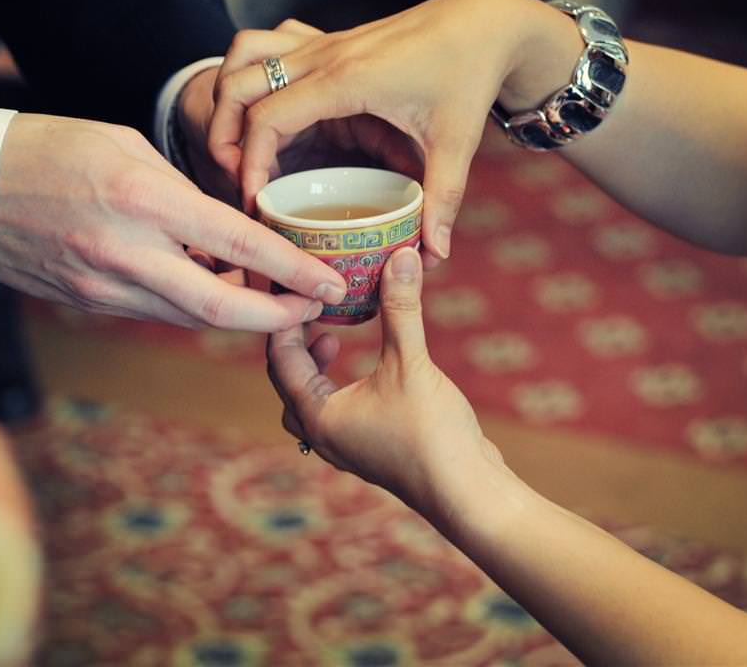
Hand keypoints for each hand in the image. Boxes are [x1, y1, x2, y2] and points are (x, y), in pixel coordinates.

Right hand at [0, 113, 346, 331]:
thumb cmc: (52, 148)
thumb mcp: (128, 148)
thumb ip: (186, 193)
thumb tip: (232, 231)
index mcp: (144, 201)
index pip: (239, 247)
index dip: (294, 272)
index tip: (331, 282)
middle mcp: (127, 255)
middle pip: (222, 311)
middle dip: (280, 318)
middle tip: (317, 308)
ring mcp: (104, 288)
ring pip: (192, 320)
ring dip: (241, 316)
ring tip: (279, 298)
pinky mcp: (90, 304)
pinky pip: (160, 314)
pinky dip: (196, 307)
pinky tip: (220, 291)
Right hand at [209, 0, 564, 264]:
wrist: (481, 21)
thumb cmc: (468, 73)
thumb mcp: (457, 141)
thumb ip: (442, 199)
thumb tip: (433, 256)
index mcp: (346, 80)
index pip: (268, 118)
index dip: (250, 164)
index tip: (255, 203)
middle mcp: (323, 55)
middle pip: (238, 88)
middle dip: (223, 137)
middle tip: (236, 181)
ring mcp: (319, 43)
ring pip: (242, 59)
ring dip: (226, 100)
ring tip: (235, 145)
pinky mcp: (325, 40)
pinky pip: (264, 45)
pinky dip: (246, 72)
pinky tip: (261, 106)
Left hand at [266, 247, 501, 517]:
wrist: (467, 492)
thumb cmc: (431, 434)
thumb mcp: (411, 362)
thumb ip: (400, 309)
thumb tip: (400, 255)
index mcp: (318, 416)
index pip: (280, 360)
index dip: (286, 320)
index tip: (298, 288)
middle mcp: (324, 436)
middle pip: (288, 385)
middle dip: (296, 348)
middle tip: (312, 316)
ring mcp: (348, 448)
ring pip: (312, 403)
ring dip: (317, 370)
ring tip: (337, 341)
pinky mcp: (372, 451)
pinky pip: (339, 413)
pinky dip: (340, 386)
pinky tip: (370, 370)